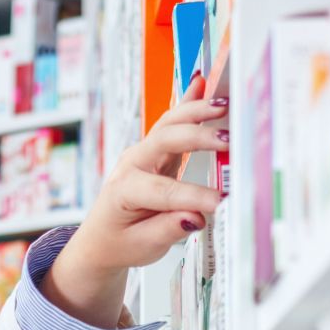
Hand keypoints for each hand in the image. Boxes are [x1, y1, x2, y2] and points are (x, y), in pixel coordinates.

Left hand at [47, 74, 228, 327]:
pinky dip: (188, 102)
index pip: (163, 190)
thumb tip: (196, 216)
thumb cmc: (120, 242)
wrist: (103, 237)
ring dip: (196, 112)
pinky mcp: (155, 150)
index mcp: (123, 190)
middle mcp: (131, 165)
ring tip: (222, 106)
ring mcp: (143, 153)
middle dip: (197, 138)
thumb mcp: (142, 247)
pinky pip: (172, 122)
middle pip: (164, 141)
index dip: (193, 196)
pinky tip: (201, 82)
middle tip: (226, 141)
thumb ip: (168, 230)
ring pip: (169, 124)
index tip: (220, 203)